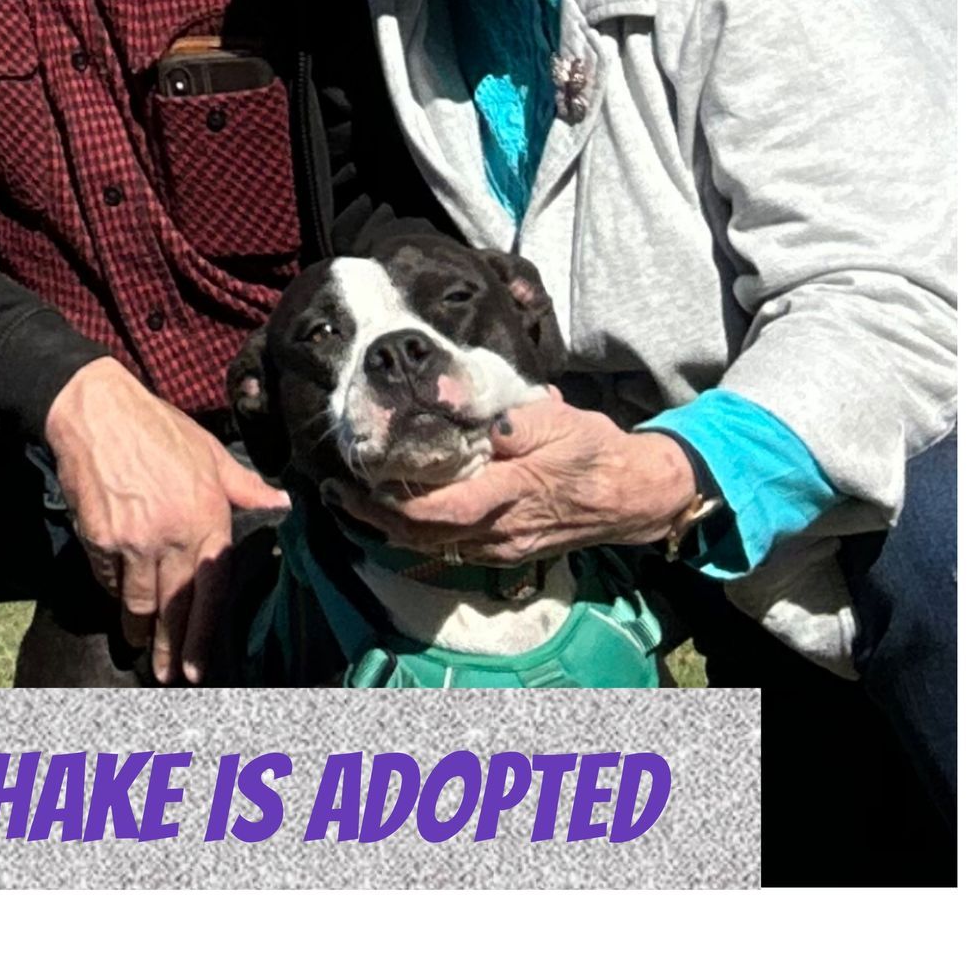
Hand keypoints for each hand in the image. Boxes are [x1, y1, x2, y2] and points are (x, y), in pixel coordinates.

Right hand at [44, 358, 288, 683]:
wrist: (98, 413)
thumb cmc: (159, 429)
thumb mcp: (211, 453)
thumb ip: (245, 487)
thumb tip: (282, 502)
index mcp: (208, 517)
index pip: (212, 590)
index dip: (204, 633)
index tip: (198, 666)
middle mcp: (174, 535)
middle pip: (174, 607)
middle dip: (170, 647)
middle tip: (167, 674)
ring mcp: (134, 540)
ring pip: (138, 602)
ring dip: (139, 629)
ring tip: (140, 646)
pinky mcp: (100, 539)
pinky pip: (107, 579)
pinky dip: (112, 591)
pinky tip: (117, 599)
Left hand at [333, 391, 695, 563]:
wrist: (632, 496)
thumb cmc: (596, 453)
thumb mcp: (561, 422)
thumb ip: (515, 421)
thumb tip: (479, 417)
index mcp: (510, 496)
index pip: (438, 512)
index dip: (391, 506)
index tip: (357, 484)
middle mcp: (500, 532)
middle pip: (422, 537)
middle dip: (372, 519)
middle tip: (335, 494)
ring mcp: (502, 547)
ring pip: (432, 546)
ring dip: (389, 528)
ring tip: (353, 503)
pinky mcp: (505, 550)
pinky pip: (449, 547)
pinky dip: (416, 533)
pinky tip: (397, 514)